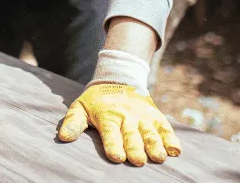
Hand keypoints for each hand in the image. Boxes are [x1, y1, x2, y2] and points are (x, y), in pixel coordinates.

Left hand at [56, 50, 180, 165]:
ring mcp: (142, 116)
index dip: (113, 145)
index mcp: (107, 116)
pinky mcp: (155, 116)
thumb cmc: (96, 100)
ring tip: (159, 157)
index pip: (110, 133)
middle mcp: (126, 117)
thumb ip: (73, 122)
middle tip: (138, 161)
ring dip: (155, 145)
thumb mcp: (80, 107)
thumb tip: (63, 138)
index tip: (116, 157)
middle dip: (135, 148)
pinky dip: (171, 138)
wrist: (118, 78)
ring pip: (150, 132)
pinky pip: (165, 127)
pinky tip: (175, 151)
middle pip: (132, 135)